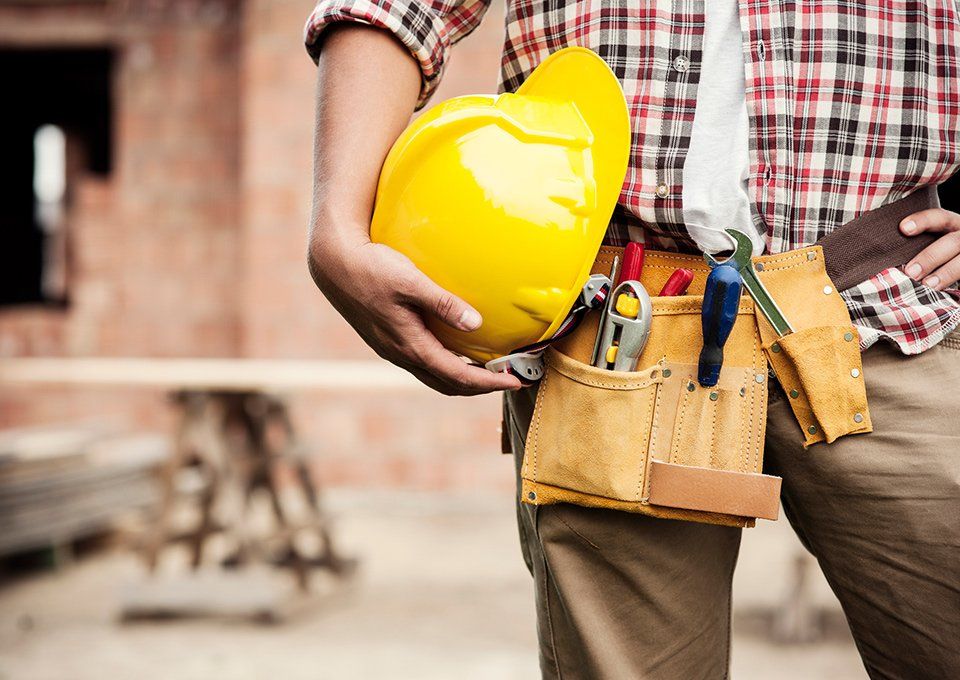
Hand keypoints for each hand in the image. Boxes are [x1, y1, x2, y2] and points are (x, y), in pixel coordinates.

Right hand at [308, 228, 521, 395]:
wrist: (333, 263)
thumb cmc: (372, 267)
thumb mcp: (410, 281)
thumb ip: (444, 303)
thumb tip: (477, 324)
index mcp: (410, 345)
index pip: (458, 376)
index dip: (489, 382)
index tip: (516, 380)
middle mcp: (401, 354)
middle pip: (447, 384)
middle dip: (479, 387)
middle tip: (509, 378)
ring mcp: (392, 348)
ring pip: (433, 376)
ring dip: (462, 378)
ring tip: (487, 369)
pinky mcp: (387, 339)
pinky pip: (422, 363)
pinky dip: (445, 365)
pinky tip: (456, 349)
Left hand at [900, 209, 959, 290]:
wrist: (957, 264)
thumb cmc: (937, 255)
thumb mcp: (932, 242)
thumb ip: (916, 245)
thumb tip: (886, 260)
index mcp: (952, 225)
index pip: (940, 217)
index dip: (923, 221)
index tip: (903, 228)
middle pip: (952, 242)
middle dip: (930, 257)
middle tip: (910, 272)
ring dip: (945, 274)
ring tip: (927, 285)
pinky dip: (951, 284)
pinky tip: (939, 292)